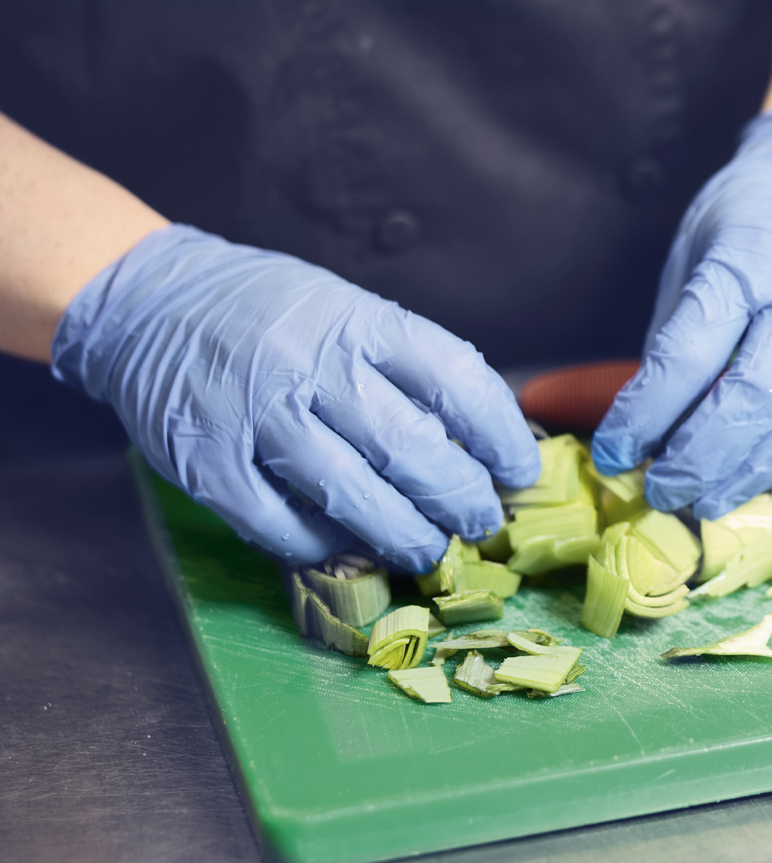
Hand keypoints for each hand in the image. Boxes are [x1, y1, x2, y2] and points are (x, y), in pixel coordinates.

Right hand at [51, 225, 538, 570]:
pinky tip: (351, 547)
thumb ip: (404, 370)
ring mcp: (257, 417)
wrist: (150, 302)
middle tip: (481, 521)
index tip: (520, 470)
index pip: (456, 378)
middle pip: (412, 449)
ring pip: (353, 496)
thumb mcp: (346, 311)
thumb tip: (478, 445)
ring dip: (405, 535)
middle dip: (461, 499)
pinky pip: (283, 528)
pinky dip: (326, 547)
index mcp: (359, 321)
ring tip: (430, 548)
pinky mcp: (211, 466)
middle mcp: (311, 365)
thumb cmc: (271, 315)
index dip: (500, 435)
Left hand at [591, 105, 771, 518]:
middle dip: (700, 458)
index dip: (643, 415)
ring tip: (713, 500)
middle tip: (664, 491)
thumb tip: (648, 427)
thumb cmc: (760, 219)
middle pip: (753, 396)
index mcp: (744, 262)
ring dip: (756, 472)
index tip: (614, 452)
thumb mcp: (698, 252)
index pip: (685, 355)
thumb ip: (681, 335)